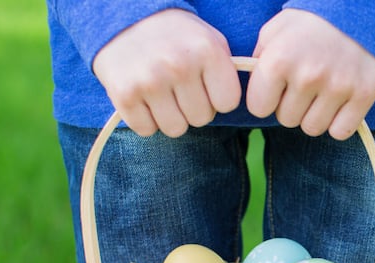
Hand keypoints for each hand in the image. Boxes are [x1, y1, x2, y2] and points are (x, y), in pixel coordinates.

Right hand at [92, 9, 240, 137]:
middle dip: (192, 107)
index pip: (228, 103)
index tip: (206, 85)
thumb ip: (229, 70)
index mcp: (207, 50)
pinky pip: (146, 130)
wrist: (123, 19)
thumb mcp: (210, 40)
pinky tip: (142, 96)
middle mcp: (179, 65)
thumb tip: (251, 99)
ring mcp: (150, 80)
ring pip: (175, 129)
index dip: (217, 97)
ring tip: (161, 92)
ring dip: (170, 116)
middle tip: (179, 86)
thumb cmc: (176, 37)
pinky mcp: (124, 95)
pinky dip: (145, 119)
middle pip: (201, 119)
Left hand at [246, 9, 374, 139]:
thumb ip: (259, 62)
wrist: (359, 9)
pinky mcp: (363, 95)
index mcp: (279, 59)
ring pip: (312, 128)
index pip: (259, 108)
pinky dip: (338, 122)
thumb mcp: (275, 31)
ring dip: (314, 115)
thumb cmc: (310, 24)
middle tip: (304, 85)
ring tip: (321, 92)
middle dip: (292, 106)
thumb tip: (253, 92)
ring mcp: (338, 87)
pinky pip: (340, 131)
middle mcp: (308, 75)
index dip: (266, 99)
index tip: (278, 88)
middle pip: (287, 120)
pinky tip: (339, 102)